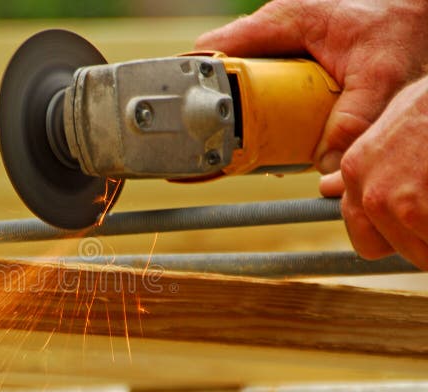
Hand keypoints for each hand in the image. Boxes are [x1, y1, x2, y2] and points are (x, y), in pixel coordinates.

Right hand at [196, 0, 427, 173]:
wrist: (419, 11)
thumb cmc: (400, 24)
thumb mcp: (382, 74)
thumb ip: (355, 120)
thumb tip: (327, 167)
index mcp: (282, 20)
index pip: (216, 47)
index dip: (196, 82)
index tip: (193, 117)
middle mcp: (274, 31)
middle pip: (223, 71)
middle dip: (221, 107)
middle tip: (225, 142)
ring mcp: (279, 45)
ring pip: (241, 82)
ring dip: (241, 113)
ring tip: (247, 145)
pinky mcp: (289, 60)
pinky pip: (261, 86)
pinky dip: (262, 111)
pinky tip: (274, 134)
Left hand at [319, 75, 427, 269]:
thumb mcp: (390, 125)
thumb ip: (360, 164)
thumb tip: (327, 188)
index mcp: (356, 171)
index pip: (362, 234)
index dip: (393, 235)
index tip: (417, 226)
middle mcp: (369, 192)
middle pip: (385, 248)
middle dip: (416, 241)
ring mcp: (398, 206)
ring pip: (417, 253)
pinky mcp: (420, 214)